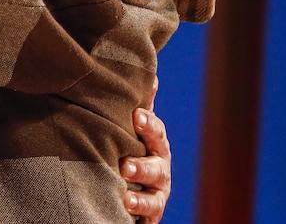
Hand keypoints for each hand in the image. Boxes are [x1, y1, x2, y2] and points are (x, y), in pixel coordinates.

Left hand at [122, 77, 170, 221]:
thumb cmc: (133, 149)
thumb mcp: (137, 130)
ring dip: (139, 197)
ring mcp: (157, 195)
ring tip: (124, 193)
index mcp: (156, 145)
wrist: (135, 188)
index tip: (136, 116)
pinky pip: (147, 216)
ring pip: (153, 196)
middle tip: (125, 165)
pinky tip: (124, 207)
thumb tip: (150, 75)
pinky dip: (138, 213)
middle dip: (142, 166)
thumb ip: (142, 106)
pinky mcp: (150, 215)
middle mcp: (160, 170)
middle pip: (157, 167)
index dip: (148, 125)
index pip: (156, 133)